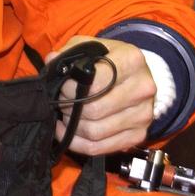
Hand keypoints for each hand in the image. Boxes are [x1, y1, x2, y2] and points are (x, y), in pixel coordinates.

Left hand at [48, 36, 155, 154]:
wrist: (139, 76)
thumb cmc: (111, 60)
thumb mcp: (92, 47)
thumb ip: (70, 52)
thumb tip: (51, 61)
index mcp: (131, 61)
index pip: (94, 82)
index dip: (70, 88)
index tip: (62, 86)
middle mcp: (142, 88)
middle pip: (93, 110)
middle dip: (69, 108)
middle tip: (61, 102)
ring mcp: (143, 115)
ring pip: (94, 132)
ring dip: (72, 126)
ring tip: (65, 115)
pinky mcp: (138, 135)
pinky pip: (100, 148)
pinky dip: (77, 143)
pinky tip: (68, 132)